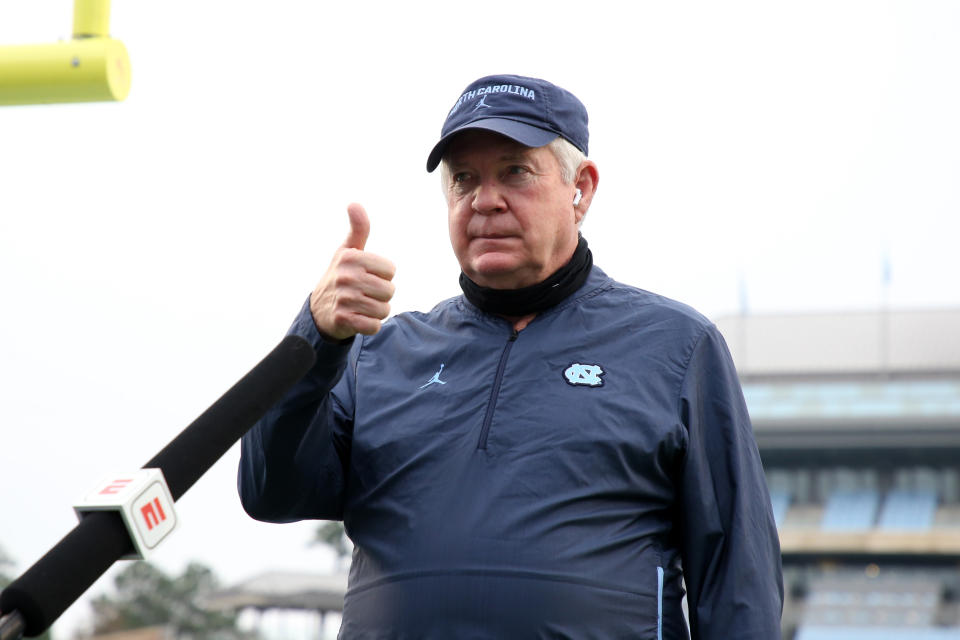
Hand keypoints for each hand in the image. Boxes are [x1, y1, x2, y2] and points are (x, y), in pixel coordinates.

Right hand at [310, 203, 395, 340]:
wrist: (319, 310)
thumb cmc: (341, 276)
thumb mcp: (348, 250)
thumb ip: (358, 229)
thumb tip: (354, 203)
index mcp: (350, 258)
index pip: (390, 270)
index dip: (383, 276)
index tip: (367, 276)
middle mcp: (346, 276)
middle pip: (389, 291)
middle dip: (381, 295)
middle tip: (364, 294)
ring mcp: (343, 299)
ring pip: (384, 309)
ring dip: (376, 311)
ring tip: (361, 306)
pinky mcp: (343, 320)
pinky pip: (374, 326)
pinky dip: (370, 326)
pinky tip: (359, 319)